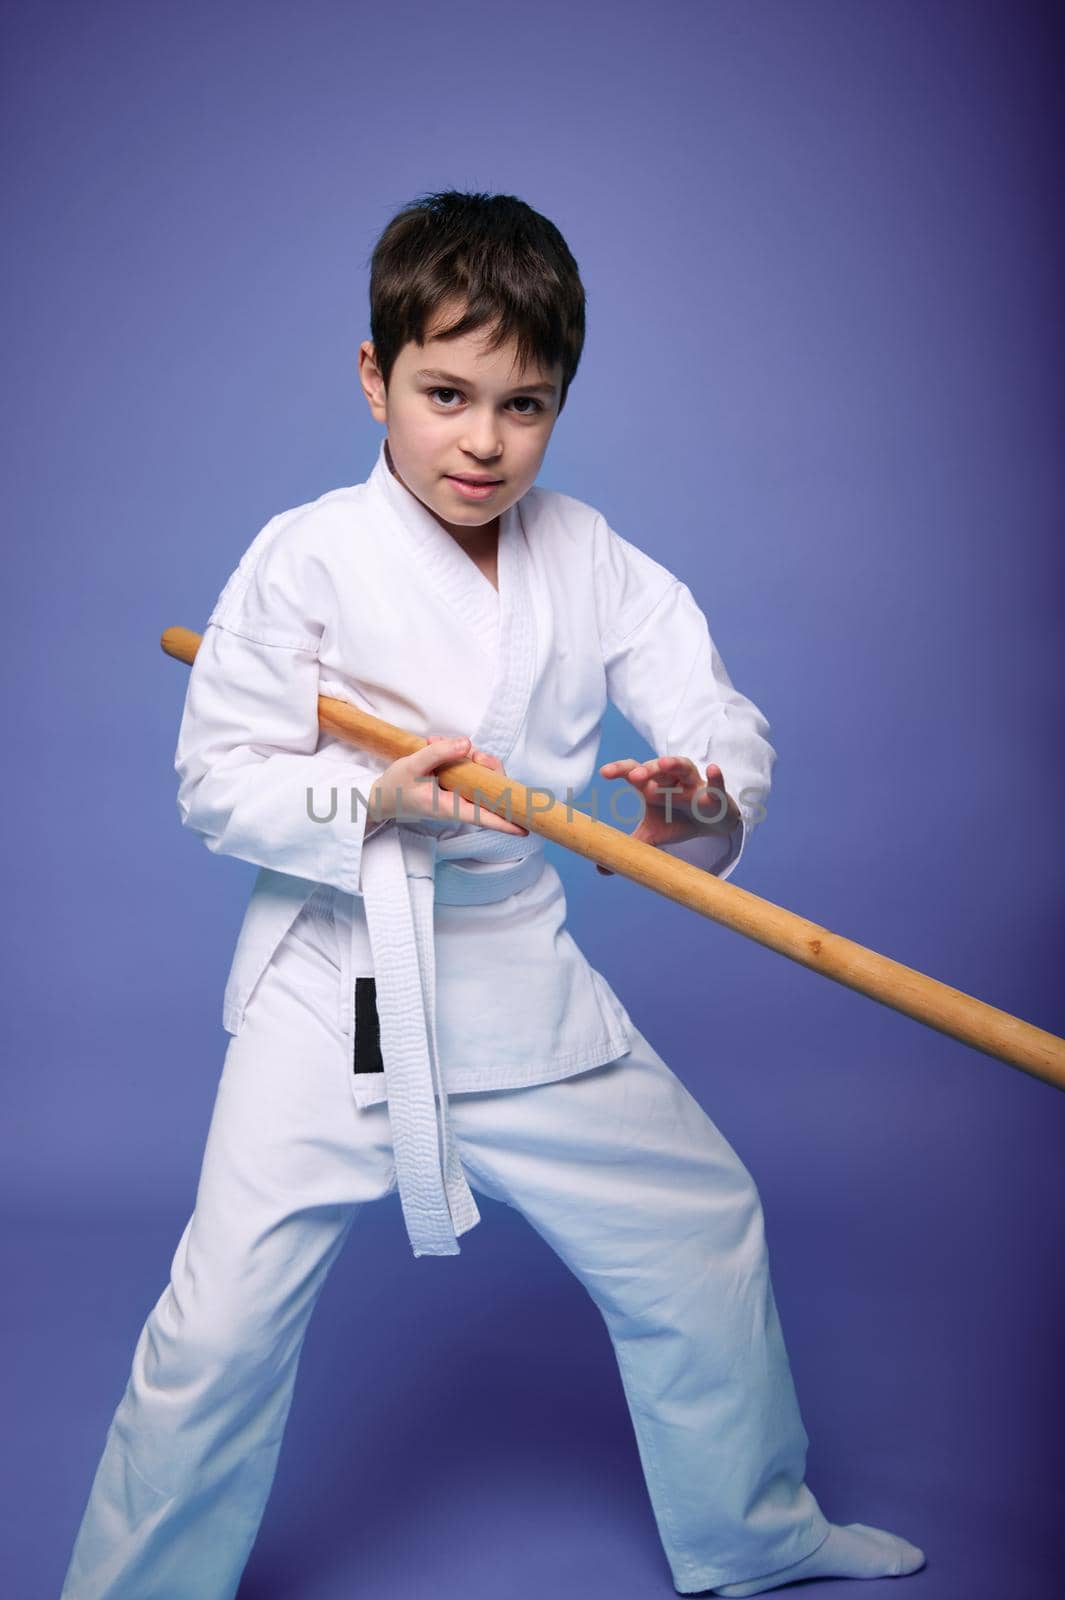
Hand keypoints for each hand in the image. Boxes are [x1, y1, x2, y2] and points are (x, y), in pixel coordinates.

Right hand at [368, 735, 527, 835]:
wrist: (382, 796)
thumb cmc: (396, 786)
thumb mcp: (413, 766)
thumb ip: (439, 753)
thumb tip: (468, 745)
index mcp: (449, 807)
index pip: (483, 818)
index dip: (506, 823)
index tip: (527, 828)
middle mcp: (459, 804)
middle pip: (490, 789)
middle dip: (488, 766)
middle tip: (469, 751)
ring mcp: (459, 796)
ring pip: (481, 776)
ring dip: (468, 755)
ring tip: (435, 743)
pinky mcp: (456, 787)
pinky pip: (470, 771)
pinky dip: (459, 755)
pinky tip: (437, 745)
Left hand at [594, 755, 738, 873]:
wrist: (710, 825)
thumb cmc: (677, 822)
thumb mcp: (652, 836)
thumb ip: (630, 846)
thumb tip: (601, 868)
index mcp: (652, 786)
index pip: (633, 772)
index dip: (619, 770)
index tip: (604, 773)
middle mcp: (671, 780)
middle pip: (656, 768)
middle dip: (646, 770)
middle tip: (634, 776)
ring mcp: (693, 784)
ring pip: (683, 768)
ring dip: (674, 765)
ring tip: (665, 764)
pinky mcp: (714, 794)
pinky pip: (715, 784)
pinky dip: (715, 778)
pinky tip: (712, 769)